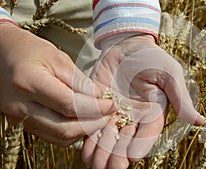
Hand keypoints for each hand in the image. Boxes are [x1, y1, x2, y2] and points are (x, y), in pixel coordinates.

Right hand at [0, 23, 114, 145]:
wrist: (2, 54)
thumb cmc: (29, 50)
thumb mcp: (57, 58)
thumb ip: (79, 81)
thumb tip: (100, 98)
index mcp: (29, 82)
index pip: (69, 105)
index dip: (95, 108)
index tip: (111, 104)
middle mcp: (20, 105)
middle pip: (64, 128)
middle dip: (93, 124)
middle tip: (109, 114)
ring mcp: (19, 118)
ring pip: (59, 137)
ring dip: (83, 131)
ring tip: (99, 118)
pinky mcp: (22, 123)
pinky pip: (51, 136)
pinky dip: (71, 132)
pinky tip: (83, 121)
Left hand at [82, 34, 204, 168]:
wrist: (126, 45)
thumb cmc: (152, 57)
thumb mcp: (170, 73)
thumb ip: (180, 97)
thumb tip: (200, 122)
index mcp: (154, 112)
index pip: (149, 132)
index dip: (141, 145)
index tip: (133, 156)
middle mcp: (135, 117)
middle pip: (127, 140)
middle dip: (119, 154)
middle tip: (112, 167)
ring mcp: (116, 114)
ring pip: (109, 137)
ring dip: (103, 152)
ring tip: (95, 165)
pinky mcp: (99, 107)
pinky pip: (94, 125)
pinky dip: (89, 139)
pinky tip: (85, 152)